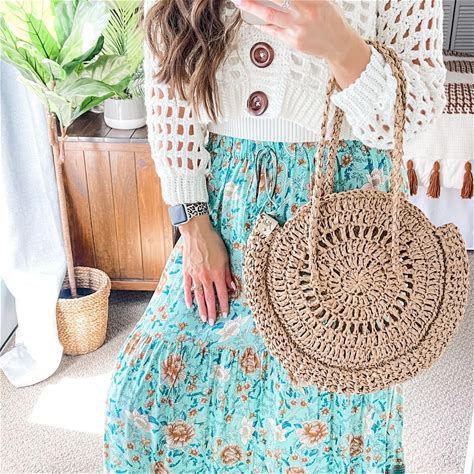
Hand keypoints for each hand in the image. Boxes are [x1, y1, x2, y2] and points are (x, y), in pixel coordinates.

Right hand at [179, 214, 234, 325]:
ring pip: (198, 295)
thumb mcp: (225, 257)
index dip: (224, 305)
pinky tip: (190, 305)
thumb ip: (228, 273)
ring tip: (204, 318)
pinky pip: (187, 287)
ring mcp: (195, 275)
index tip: (225, 314)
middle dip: (212, 311)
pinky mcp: (186, 271)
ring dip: (202, 308)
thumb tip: (232, 287)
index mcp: (217, 273)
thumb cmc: (213, 242)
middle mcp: (206, 276)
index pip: (222, 293)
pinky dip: (188, 297)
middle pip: (209, 298)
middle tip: (213, 323)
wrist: (197, 232)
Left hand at [233, 0, 371, 89]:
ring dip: (252, 8)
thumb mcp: (321, 0)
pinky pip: (273, 31)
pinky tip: (255, 19)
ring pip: (269, 16)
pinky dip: (262, 24)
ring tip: (241, 3)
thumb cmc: (330, 20)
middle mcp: (303, 13)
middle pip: (274, 0)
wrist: (339, 44)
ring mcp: (297, 29)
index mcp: (312, 0)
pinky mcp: (293, 42)